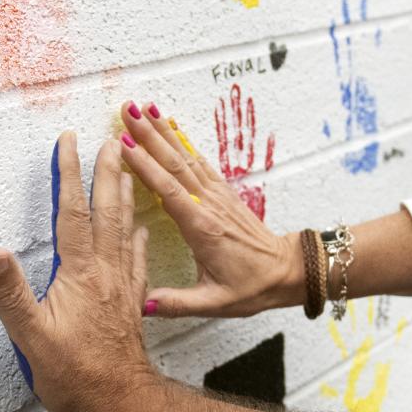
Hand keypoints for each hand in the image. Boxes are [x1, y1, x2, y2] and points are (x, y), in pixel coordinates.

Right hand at [0, 132, 152, 411]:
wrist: (121, 402)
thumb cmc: (76, 374)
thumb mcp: (31, 337)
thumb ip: (11, 294)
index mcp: (80, 274)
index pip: (72, 214)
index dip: (68, 175)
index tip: (67, 142)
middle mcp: (105, 272)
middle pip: (106, 212)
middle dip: (105, 173)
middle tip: (109, 142)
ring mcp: (122, 286)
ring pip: (125, 229)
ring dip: (124, 197)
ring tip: (126, 171)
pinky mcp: (130, 302)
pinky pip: (137, 258)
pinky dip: (138, 237)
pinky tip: (142, 228)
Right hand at [119, 100, 303, 317]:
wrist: (287, 271)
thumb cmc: (251, 287)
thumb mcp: (215, 303)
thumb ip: (178, 303)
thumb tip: (143, 304)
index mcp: (203, 229)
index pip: (169, 191)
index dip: (146, 167)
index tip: (124, 146)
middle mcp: (209, 205)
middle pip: (174, 163)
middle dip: (148, 135)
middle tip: (126, 110)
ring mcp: (216, 196)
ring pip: (185, 156)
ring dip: (162, 131)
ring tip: (142, 108)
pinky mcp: (221, 193)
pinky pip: (197, 161)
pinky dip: (181, 140)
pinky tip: (169, 125)